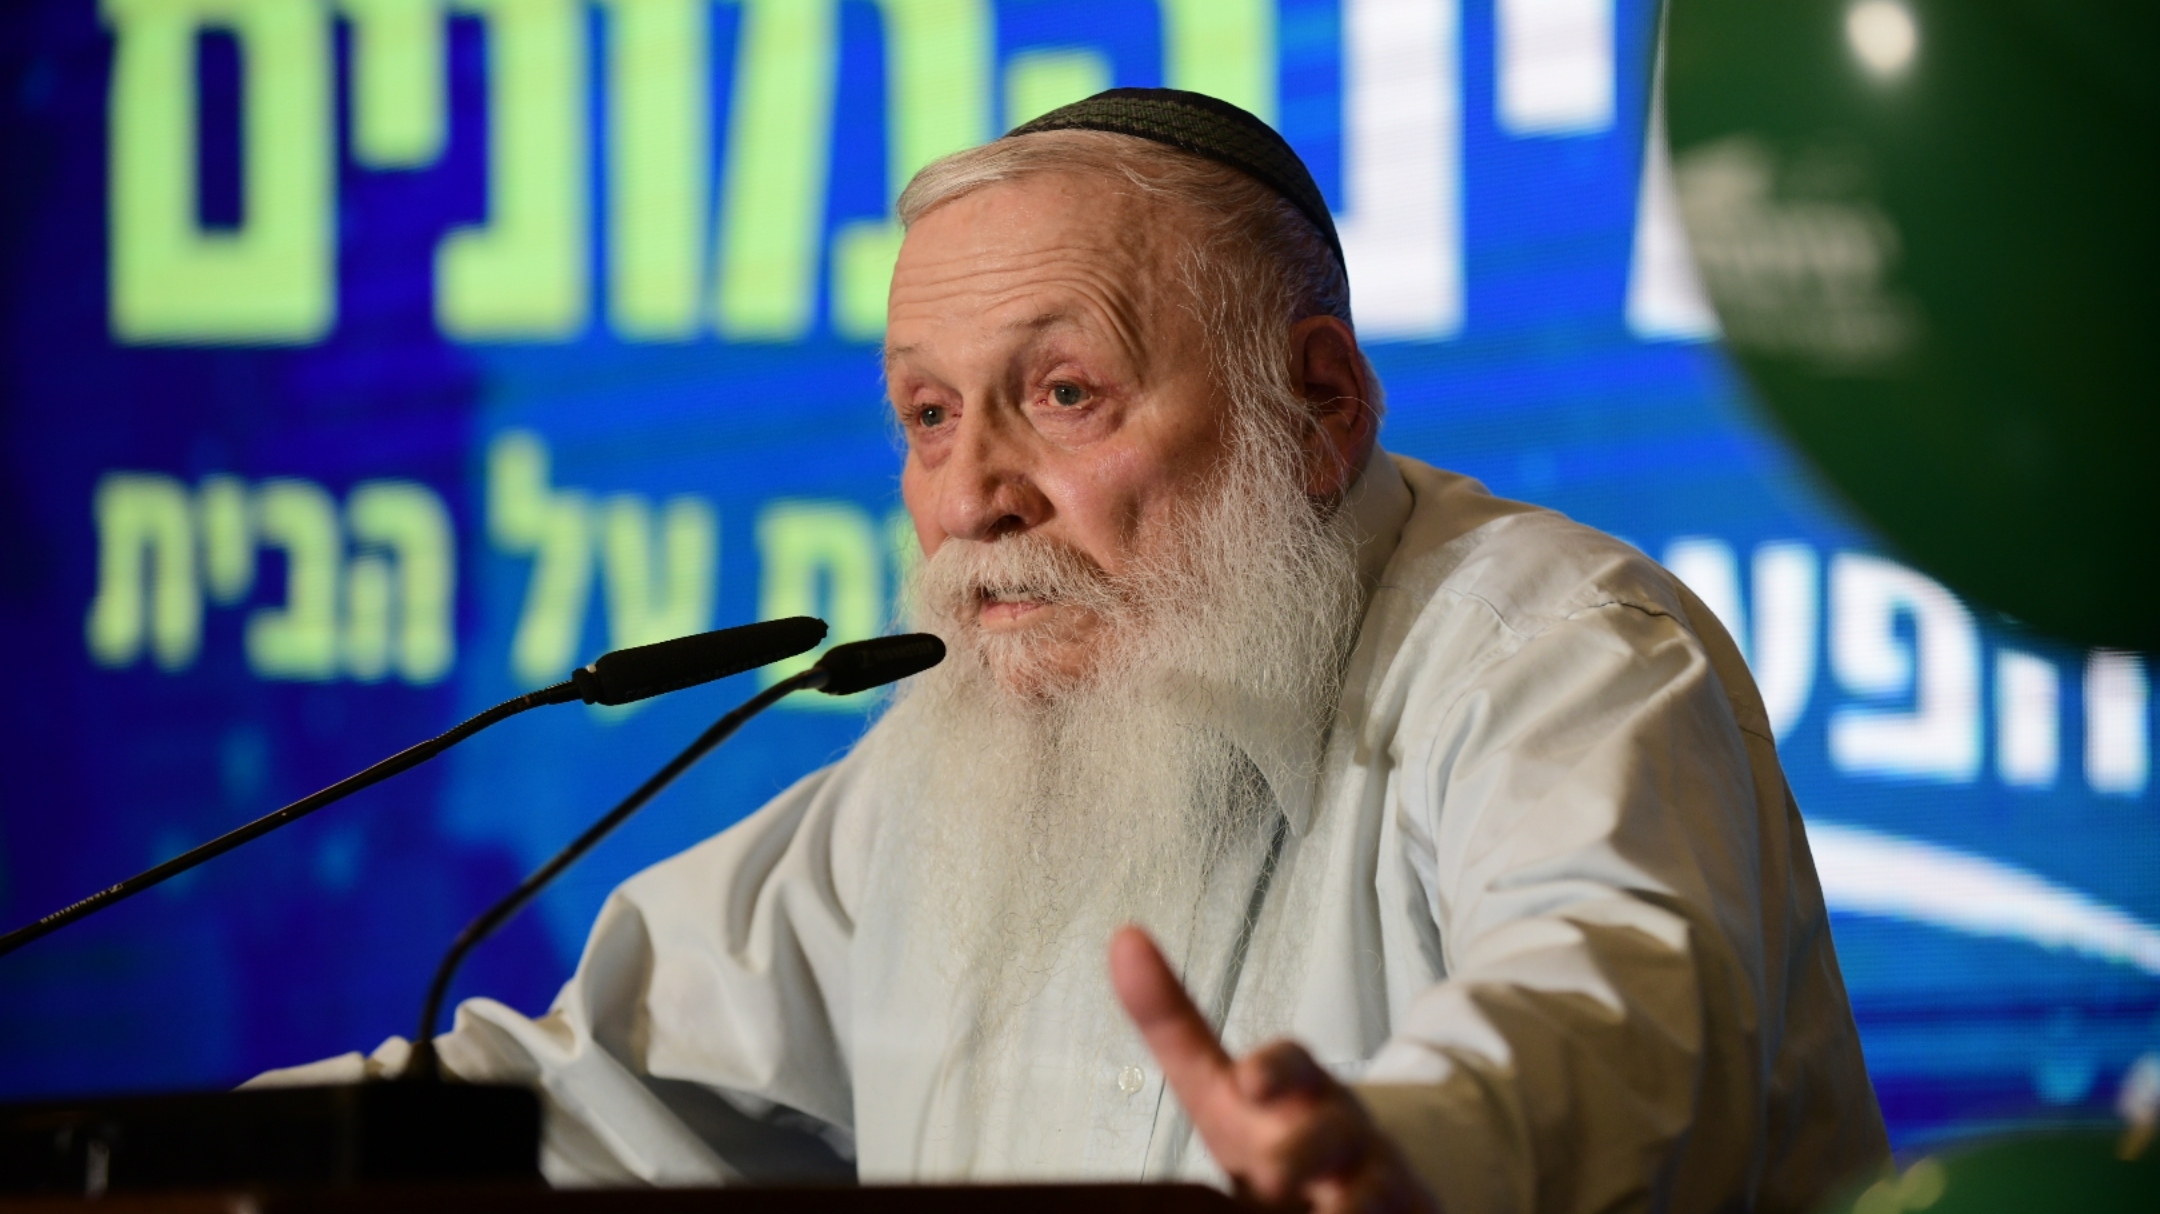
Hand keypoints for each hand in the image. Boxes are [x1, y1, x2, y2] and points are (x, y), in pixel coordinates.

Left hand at [1110, 926, 1437, 1212]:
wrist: (1359, 1172)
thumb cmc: (1275, 1128)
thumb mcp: (1216, 1084)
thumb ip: (1171, 1022)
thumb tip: (1124, 939)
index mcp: (1296, 1088)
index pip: (1293, 1063)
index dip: (1277, 1069)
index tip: (1248, 1081)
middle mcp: (1341, 1130)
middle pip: (1331, 1133)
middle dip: (1303, 1152)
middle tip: (1270, 1175)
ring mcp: (1378, 1175)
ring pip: (1375, 1186)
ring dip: (1353, 1201)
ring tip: (1331, 1213)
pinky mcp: (1409, 1210)